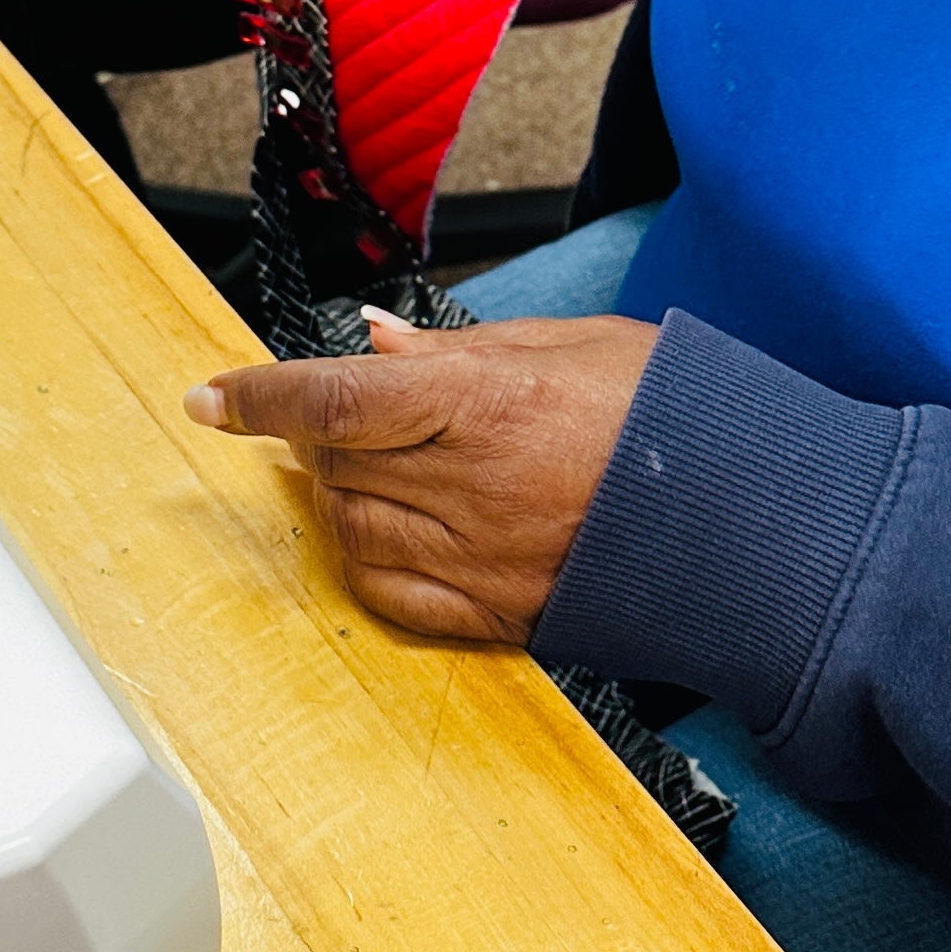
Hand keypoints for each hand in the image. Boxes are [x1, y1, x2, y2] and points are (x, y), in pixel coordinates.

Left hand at [187, 310, 660, 642]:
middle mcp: (472, 484)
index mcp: (485, 402)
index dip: (259, 396)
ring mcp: (481, 557)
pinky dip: (366, 557)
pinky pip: (391, 594)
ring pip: (351, 528)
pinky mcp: (497, 612)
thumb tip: (373, 339)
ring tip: (368, 461)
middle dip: (311, 432)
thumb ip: (455, 346)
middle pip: (335, 462)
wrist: (740, 512)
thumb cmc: (662, 412)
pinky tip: (382, 525)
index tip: (210, 397)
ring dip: (337, 491)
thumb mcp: (563, 343)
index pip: (336, 396)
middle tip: (331, 410)